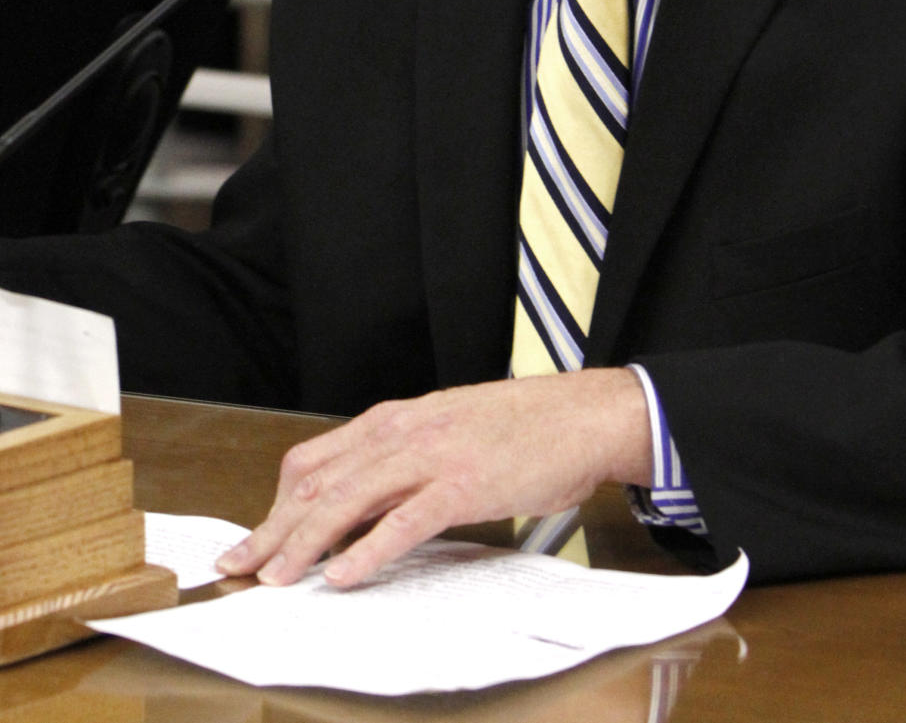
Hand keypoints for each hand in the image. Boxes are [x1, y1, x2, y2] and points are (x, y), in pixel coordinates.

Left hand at [217, 367, 651, 588]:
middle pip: (318, 483)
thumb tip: (363, 503)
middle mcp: (403, 433)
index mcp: (395, 420)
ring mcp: (432, 456)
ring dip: (306, 543)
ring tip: (276, 578)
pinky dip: (369, 551)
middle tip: (238, 565)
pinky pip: (405, 521)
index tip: (254, 537)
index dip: (276, 503)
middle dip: (272, 528)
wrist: (580, 413)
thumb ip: (403, 459)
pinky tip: (345, 576)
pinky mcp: (463, 484)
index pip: (313, 460)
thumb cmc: (519, 427)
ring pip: (349, 500)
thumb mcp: (446, 431)